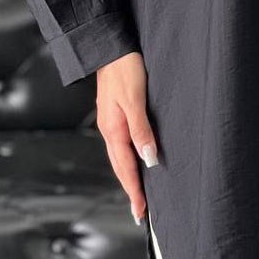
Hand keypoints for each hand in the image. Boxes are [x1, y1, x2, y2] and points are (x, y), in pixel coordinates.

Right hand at [95, 51, 158, 225]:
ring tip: (138, 193)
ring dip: (129, 176)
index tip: (141, 212)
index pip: (126, 168)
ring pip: (119, 156)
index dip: (135, 191)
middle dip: (131, 190)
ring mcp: (110, 122)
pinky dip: (127, 159)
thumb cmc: (125, 68)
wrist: (109, 46)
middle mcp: (109, 129)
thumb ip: (141, 129)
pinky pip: (121, 144)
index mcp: (113, 129)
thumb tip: (149, 159)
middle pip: (120, 167)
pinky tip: (134, 159)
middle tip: (140, 212)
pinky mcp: (114, 113)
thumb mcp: (135, 99)